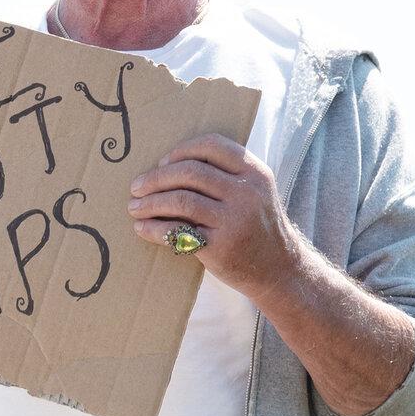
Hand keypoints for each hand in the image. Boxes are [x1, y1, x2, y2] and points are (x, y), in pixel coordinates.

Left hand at [125, 133, 302, 298]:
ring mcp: (235, 220)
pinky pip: (178, 231)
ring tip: (134, 208)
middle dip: (155, 178)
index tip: (161, 163)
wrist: (279, 270)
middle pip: (189, 172)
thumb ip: (225, 175)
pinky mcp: (221, 247)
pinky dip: (154, 228)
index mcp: (254, 172)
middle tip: (136, 188)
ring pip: (180, 200)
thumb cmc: (257, 226)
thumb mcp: (255, 192)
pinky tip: (142, 228)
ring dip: (149, 203)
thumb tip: (168, 166)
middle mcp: (247, 192)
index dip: (180, 151)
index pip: (211, 145)